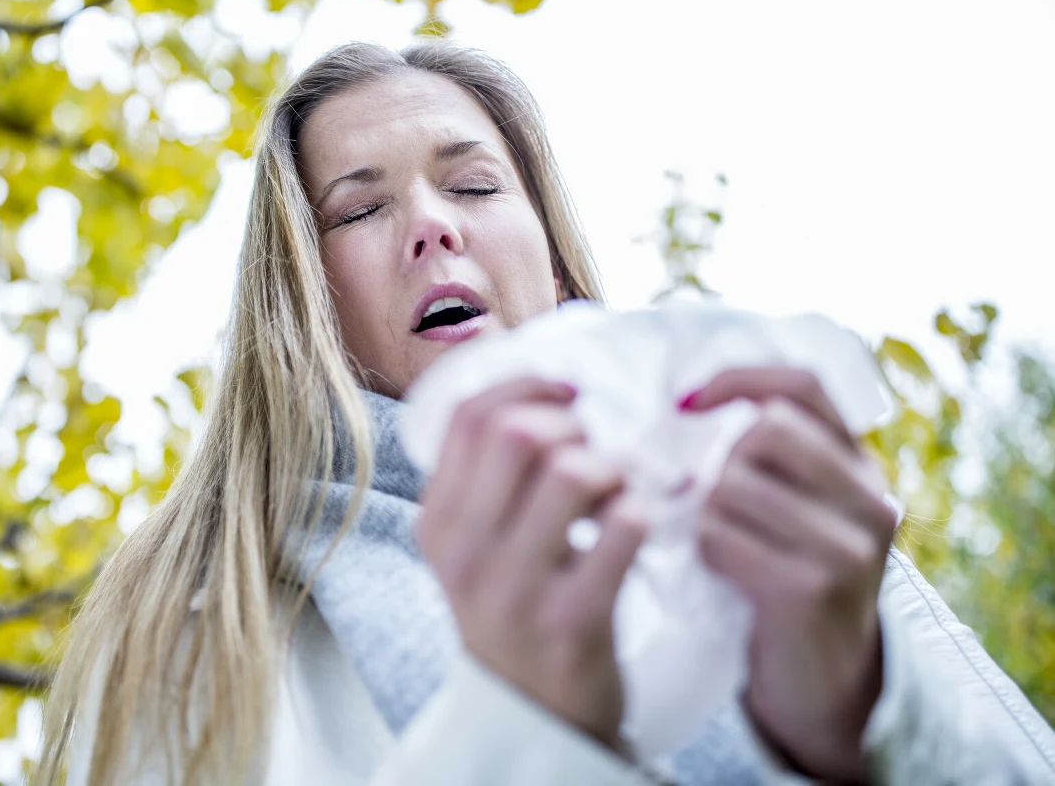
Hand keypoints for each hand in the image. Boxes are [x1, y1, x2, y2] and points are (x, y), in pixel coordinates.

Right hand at [417, 377, 647, 749]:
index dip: (528, 384)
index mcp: (437, 521)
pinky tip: (638, 530)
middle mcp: (463, 553)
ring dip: (613, 468)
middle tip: (597, 452)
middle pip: (517, 432)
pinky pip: (623, 526)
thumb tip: (524, 363)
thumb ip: (492, 467)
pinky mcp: (570, 622)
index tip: (570, 394)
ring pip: (571, 471)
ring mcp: (513, 590)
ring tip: (619, 493)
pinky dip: (643, 512)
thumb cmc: (519, 606)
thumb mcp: (480, 540)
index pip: (469, 416)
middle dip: (574, 426)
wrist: (536, 715)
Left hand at [684, 367, 896, 781]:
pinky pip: (721, 536)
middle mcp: (868, 497)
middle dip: (715, 455)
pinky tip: (711, 564)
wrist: (821, 681)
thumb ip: (763, 456)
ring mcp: (848, 546)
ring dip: (700, 507)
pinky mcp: (813, 589)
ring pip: (734, 482)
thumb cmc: (786, 575)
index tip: (684, 400)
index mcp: (861, 464)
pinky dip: (701, 545)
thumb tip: (682, 401)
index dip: (739, 377)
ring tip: (706, 533)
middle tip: (694, 490)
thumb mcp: (792, 506)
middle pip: (766, 427)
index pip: (804, 384)